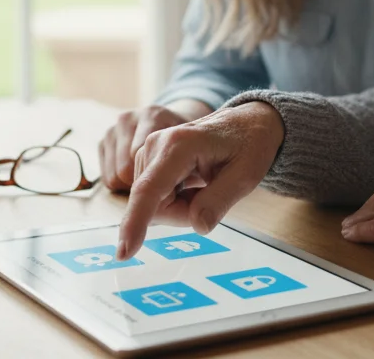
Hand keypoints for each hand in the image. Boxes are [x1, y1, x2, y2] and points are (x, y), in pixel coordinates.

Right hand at [116, 101, 283, 259]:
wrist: (246, 123)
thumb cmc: (249, 144)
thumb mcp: (247, 174)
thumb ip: (220, 200)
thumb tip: (198, 225)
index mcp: (179, 145)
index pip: (149, 190)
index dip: (135, 222)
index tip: (124, 252)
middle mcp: (155, 144)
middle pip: (153, 205)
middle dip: (182, 213)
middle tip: (213, 193)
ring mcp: (148, 151)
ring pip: (152, 204)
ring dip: (180, 206)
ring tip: (205, 184)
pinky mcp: (147, 159)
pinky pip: (154, 198)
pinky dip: (176, 200)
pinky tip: (194, 183)